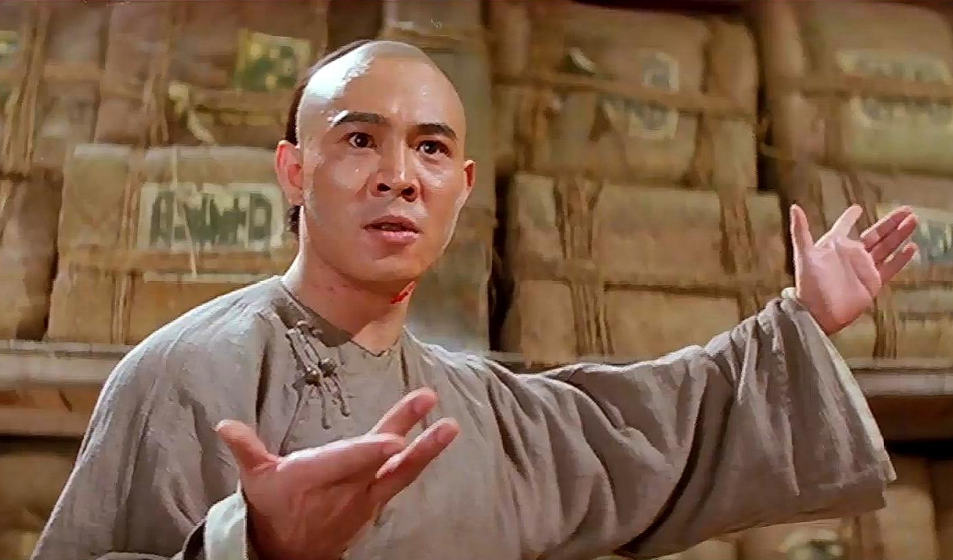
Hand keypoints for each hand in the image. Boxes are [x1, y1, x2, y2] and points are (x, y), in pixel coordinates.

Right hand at [215, 388, 458, 559]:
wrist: (289, 553)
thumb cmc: (273, 508)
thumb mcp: (256, 480)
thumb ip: (246, 449)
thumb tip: (225, 424)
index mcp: (314, 478)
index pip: (345, 463)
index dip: (369, 453)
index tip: (394, 441)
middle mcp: (345, 489)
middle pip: (379, 458)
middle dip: (405, 430)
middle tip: (428, 403)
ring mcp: (365, 498)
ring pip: (400, 471)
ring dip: (426, 447)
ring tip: (450, 425)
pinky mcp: (376, 501)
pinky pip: (401, 479)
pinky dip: (419, 460)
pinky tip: (437, 440)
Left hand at [790, 203, 917, 334]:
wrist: (818, 313)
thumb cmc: (808, 284)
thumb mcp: (804, 254)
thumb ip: (800, 230)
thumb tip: (794, 206)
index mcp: (834, 245)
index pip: (844, 227)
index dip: (849, 218)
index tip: (857, 208)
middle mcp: (850, 255)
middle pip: (875, 234)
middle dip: (890, 222)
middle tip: (906, 209)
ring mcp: (863, 269)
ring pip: (886, 247)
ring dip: (900, 234)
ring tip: (913, 220)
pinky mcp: (873, 283)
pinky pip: (890, 268)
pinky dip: (901, 258)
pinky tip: (912, 247)